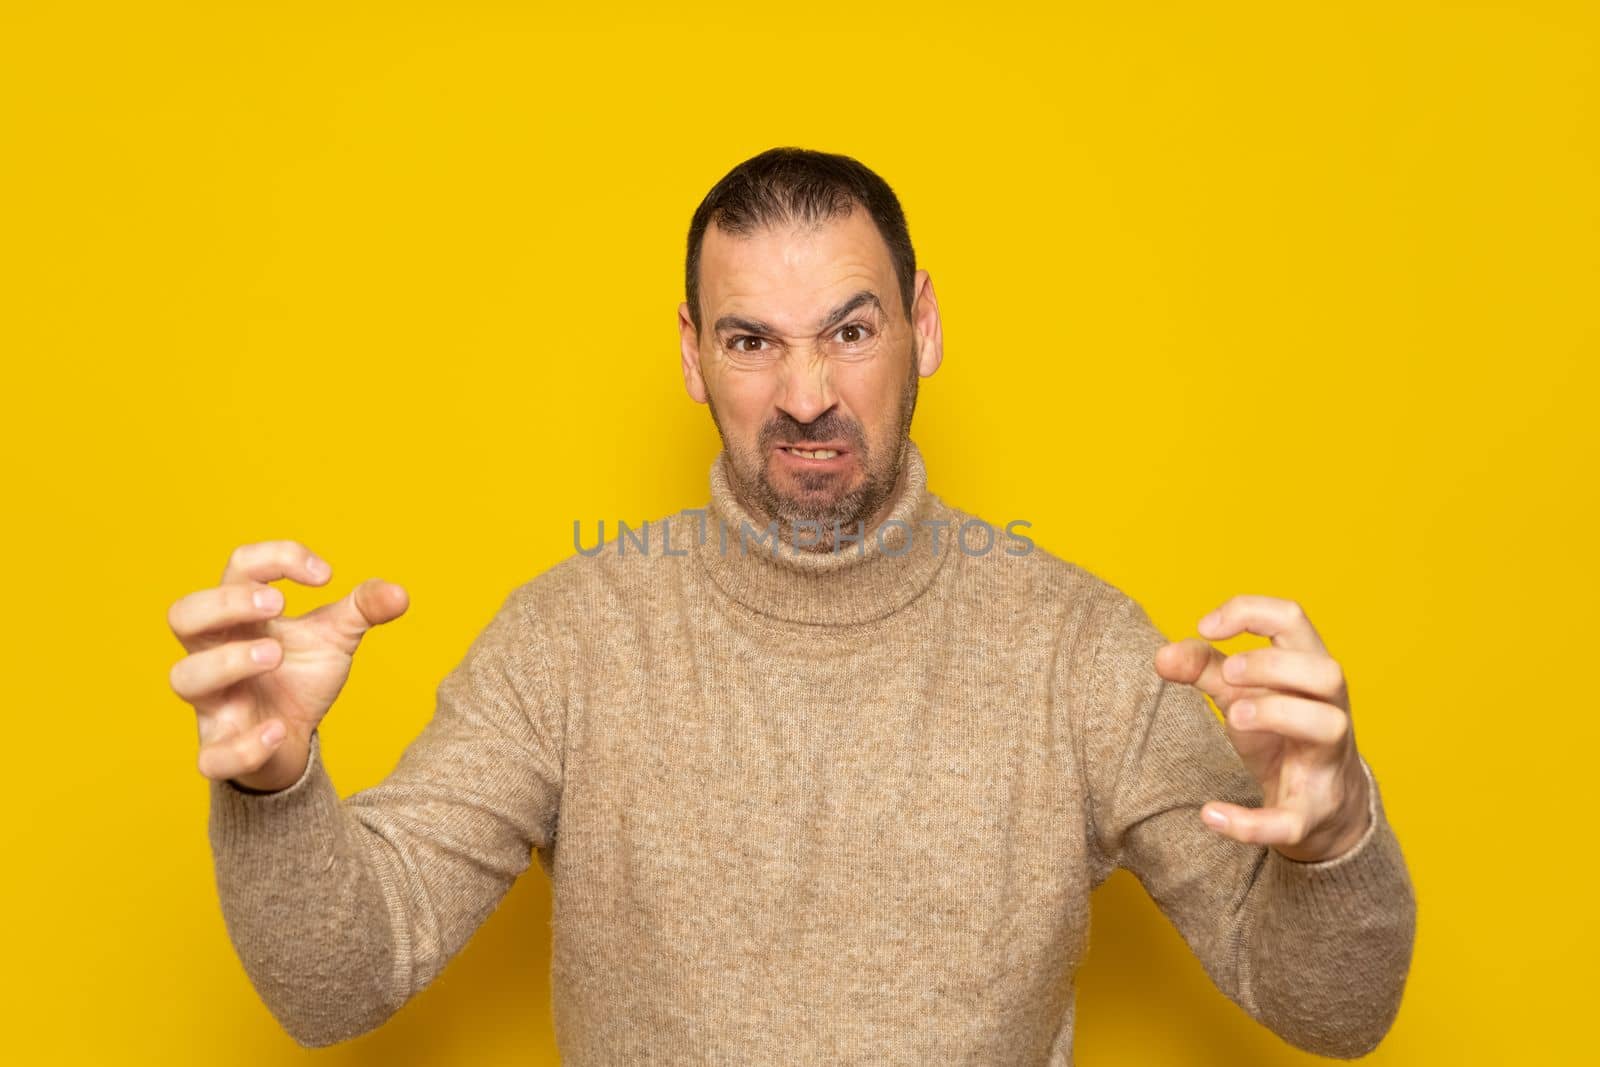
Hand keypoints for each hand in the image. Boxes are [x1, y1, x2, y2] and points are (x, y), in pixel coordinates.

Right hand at [167, 540, 408, 791]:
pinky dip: (244, 745)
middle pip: (184, 615)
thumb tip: (399, 594)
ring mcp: (213, 703)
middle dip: (226, 603)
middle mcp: (214, 654)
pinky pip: (210, 755)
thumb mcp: (335, 638)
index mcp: (241, 618)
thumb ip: (363, 610)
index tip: (326, 575)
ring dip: (228, 662)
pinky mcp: (219, 750)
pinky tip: (279, 730)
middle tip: (279, 605)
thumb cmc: (300, 676)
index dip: (276, 558)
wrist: (293, 742)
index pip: (238, 567)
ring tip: (275, 655)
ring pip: (185, 678)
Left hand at [1154, 594, 1370, 862]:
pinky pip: (1292, 820)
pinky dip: (1251, 822)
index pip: (1294, 618)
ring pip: (1328, 726)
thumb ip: (1204, 669)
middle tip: (1227, 676)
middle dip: (1273, 665)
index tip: (1204, 625)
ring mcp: (1327, 761)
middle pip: (1326, 670)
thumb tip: (1162, 655)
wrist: (1320, 809)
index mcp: (1307, 671)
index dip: (1250, 611)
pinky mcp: (1312, 812)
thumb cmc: (1280, 733)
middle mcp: (1329, 710)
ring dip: (1278, 714)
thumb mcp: (1241, 694)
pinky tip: (1210, 815)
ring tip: (1233, 717)